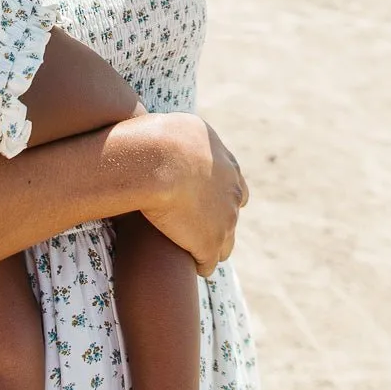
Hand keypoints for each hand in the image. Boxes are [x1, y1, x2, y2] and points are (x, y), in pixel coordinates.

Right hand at [138, 114, 248, 275]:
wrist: (156, 159)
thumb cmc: (157, 136)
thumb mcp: (180, 126)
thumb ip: (186, 136)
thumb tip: (175, 133)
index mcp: (227, 164)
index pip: (234, 186)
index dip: (216, 194)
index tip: (198, 198)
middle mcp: (233, 192)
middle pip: (231, 216)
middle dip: (215, 221)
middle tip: (191, 225)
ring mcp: (225, 221)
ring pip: (224, 244)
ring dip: (208, 246)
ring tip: (187, 249)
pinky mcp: (209, 244)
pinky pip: (207, 263)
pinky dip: (197, 262)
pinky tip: (183, 262)